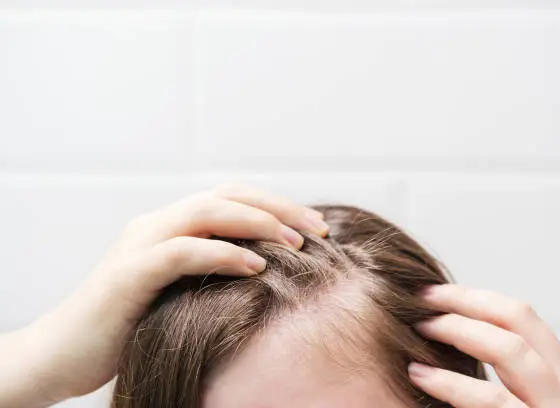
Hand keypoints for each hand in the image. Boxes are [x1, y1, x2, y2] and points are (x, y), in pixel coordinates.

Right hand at [2, 185, 328, 406]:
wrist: (61, 354)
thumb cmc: (127, 326)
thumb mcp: (178, 292)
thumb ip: (211, 274)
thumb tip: (268, 272)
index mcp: (170, 227)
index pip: (230, 199)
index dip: (275, 206)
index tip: (316, 226)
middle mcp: (155, 225)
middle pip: (226, 196)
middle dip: (277, 208)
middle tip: (319, 228)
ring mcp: (139, 244)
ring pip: (205, 213)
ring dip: (256, 223)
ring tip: (296, 241)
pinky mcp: (127, 274)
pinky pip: (180, 252)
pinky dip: (222, 254)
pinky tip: (255, 266)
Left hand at [408, 284, 559, 406]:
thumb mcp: (540, 406)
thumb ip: (516, 381)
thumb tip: (458, 341)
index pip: (521, 318)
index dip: (475, 298)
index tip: (436, 294)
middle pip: (517, 319)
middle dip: (464, 301)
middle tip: (421, 298)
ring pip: (510, 351)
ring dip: (457, 331)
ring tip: (418, 329)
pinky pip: (493, 402)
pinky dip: (452, 384)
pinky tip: (421, 374)